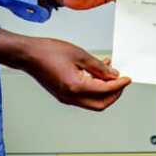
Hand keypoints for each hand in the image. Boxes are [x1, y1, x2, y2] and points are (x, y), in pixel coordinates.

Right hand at [0, 30, 130, 110]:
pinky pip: (83, 96)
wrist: (28, 55)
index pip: (105, 90)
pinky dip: (93, 88)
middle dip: (114, 93)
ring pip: (92, 101)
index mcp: (76, 87)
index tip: (127, 79)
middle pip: (101, 103)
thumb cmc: (48, 52)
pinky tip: (96, 73)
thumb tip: (112, 74)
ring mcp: (66, 98)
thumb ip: (98, 66)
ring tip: (109, 72)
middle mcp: (71, 97)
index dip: (119, 85)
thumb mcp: (79, 54)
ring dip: (104, 90)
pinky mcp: (63, 95)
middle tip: (121, 80)